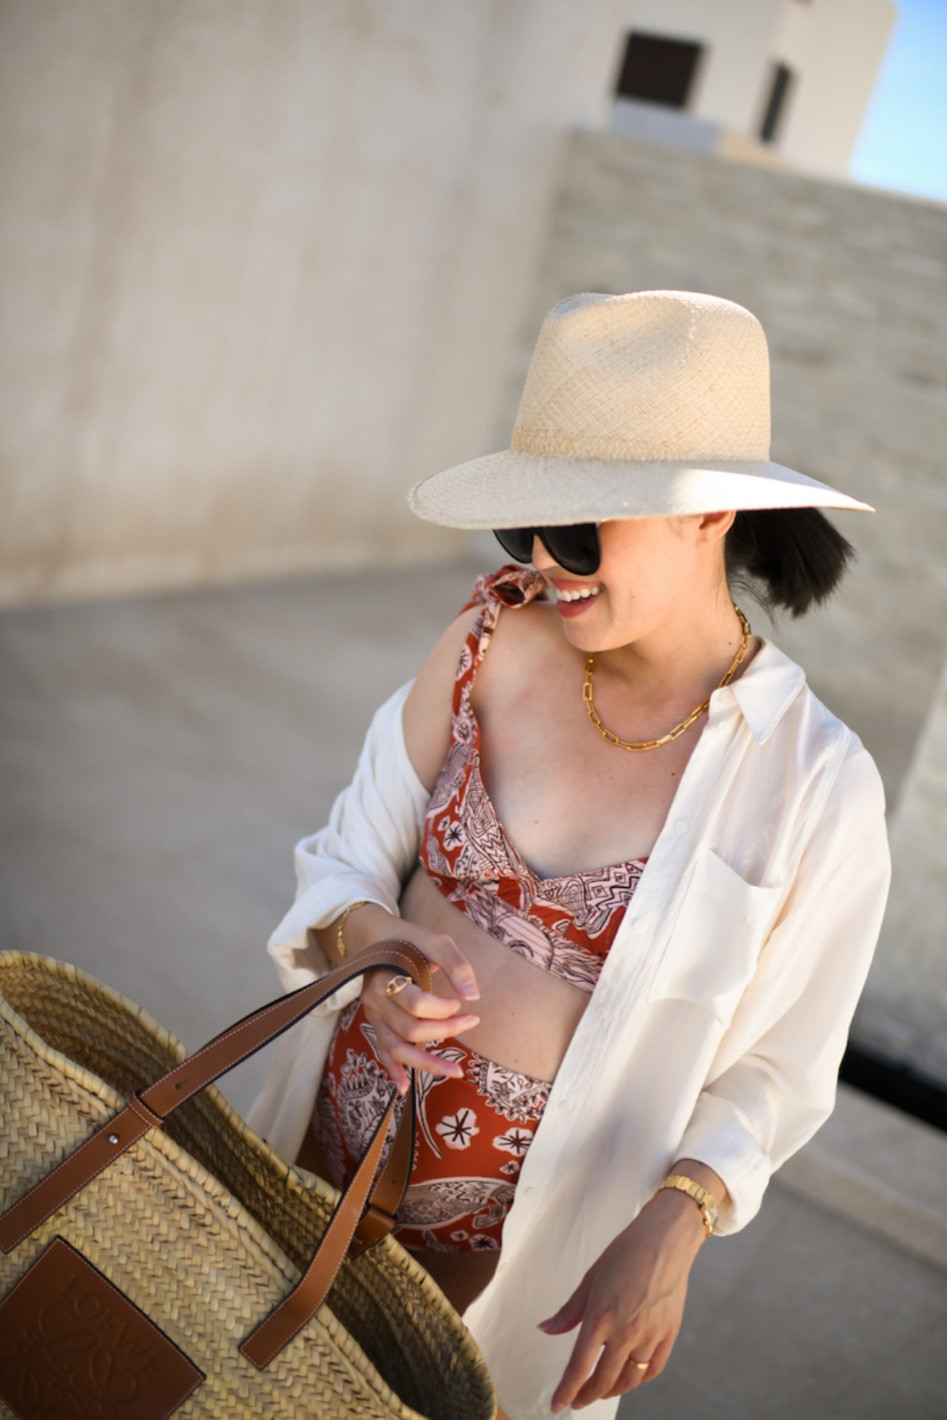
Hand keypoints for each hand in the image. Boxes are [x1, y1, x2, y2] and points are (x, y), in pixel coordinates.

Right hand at [359, 921, 480, 1093]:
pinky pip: (382, 1051)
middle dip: (444, 1030)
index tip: (460, 1003)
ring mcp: (374, 1015)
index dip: (442, 1008)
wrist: (374, 936)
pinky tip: (405, 1088)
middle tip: (471, 1021)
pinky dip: (393, 1071)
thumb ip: (455, 965)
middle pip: (409, 1029)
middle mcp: (376, 1000)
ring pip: (397, 1049)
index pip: (415, 1004)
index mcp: (387, 977)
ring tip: (456, 1072)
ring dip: (426, 1063)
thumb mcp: (435, 940)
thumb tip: (473, 996)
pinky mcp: (376, 1024)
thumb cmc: (408, 938)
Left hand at [539, 1189, 705, 1411]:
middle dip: (586, 1395)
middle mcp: (626, 1332)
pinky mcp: (669, 1335)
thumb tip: (545, 1329)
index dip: (566, 1390)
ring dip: (611, 1391)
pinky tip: (628, 1378)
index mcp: (601, 1317)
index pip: (579, 1367)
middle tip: (577, 1401)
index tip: (557, 1406)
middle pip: (603, 1380)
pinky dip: (638, 1380)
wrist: (665, 1240)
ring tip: (600, 1391)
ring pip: (628, 1380)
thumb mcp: (591, 1278)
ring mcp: (650, 1336)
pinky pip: (652, 1369)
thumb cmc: (625, 1253)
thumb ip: (569, 1311)